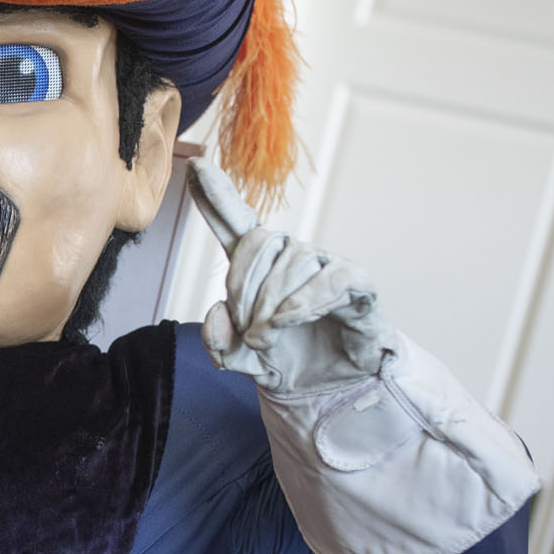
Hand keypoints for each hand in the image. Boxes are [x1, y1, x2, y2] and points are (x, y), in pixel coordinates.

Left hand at [189, 157, 390, 394]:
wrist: (330, 387)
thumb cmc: (287, 360)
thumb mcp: (240, 359)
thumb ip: (218, 342)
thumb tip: (217, 312)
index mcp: (259, 267)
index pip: (236, 222)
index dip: (217, 195)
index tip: (197, 165)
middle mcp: (291, 256)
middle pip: (258, 241)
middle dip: (242, 288)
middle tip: (247, 328)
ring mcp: (325, 265)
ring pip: (290, 264)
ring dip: (270, 307)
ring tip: (269, 337)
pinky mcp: (357, 282)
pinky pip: (330, 279)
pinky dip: (303, 302)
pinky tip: (289, 321)